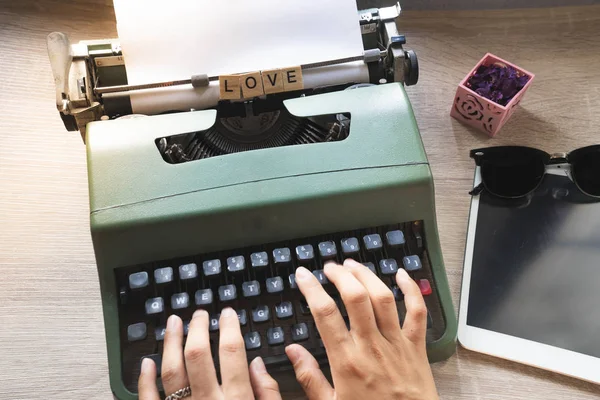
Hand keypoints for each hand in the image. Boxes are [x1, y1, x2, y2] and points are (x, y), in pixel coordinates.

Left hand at [138, 308, 281, 399]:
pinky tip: (146, 362)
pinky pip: (149, 398)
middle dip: (199, 328)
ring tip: (173, 322)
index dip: (230, 327)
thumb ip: (268, 393)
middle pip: (198, 355)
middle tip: (201, 314)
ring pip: (171, 372)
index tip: (228, 313)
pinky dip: (144, 379)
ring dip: (171, 343)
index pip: (232, 352)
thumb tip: (258, 364)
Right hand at [286, 259, 438, 399]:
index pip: (325, 313)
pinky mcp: (416, 347)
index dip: (311, 289)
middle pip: (355, 297)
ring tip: (352, 265)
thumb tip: (292, 350)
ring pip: (383, 298)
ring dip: (367, 275)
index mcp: (346, 361)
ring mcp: (396, 344)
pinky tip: (401, 275)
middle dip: (340, 275)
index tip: (303, 275)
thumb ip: (309, 377)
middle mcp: (371, 346)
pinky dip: (411, 290)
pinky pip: (417, 312)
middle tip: (328, 267)